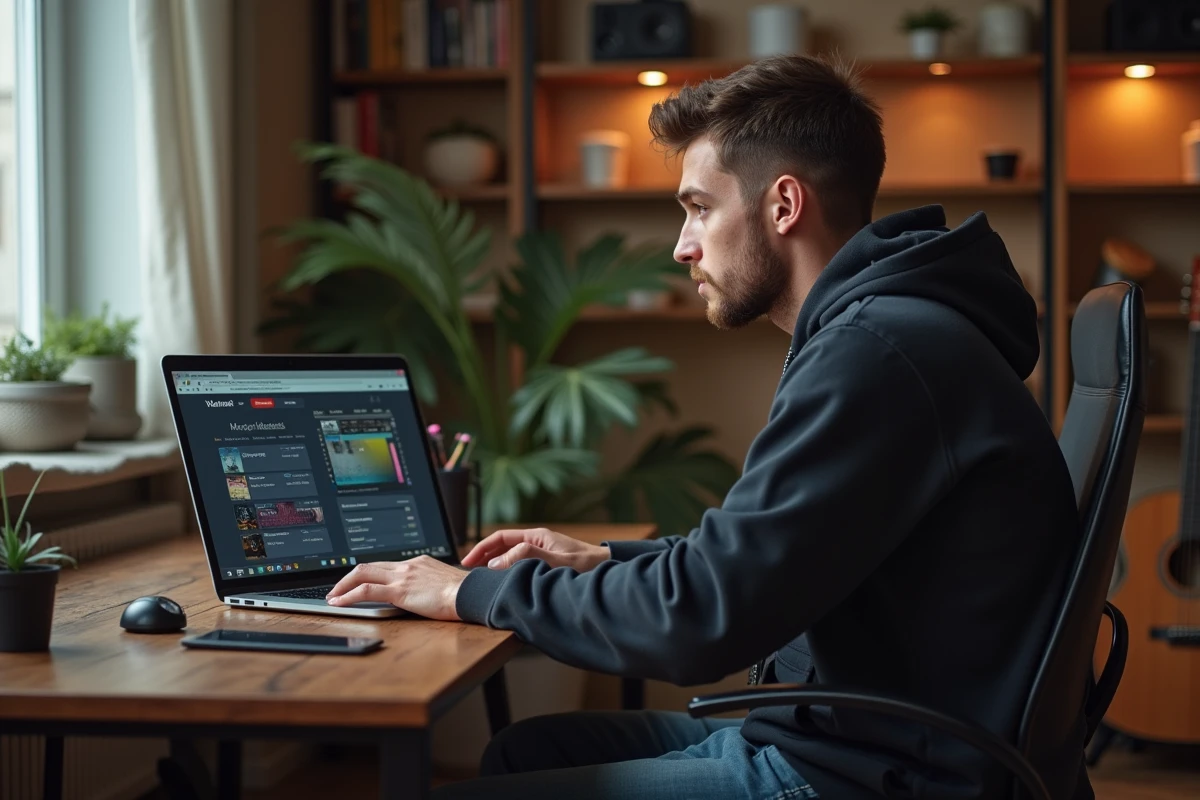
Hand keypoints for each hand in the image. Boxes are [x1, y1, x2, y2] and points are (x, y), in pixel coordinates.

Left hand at [325, 557, 466, 620]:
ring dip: (343, 586)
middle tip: (337, 589)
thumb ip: (430, 584)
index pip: (385, 565)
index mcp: (418, 563)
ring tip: (332, 597)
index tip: (358, 581)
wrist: (470, 593)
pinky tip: (339, 603)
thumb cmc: (463, 593)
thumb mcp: (443, 582)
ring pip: (362, 574)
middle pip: (369, 566)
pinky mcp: (399, 591)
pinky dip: (348, 596)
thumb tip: (426, 594)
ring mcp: (402, 576)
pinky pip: (366, 591)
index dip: (368, 573)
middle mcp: (407, 566)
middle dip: (348, 577)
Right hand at [461, 527, 609, 571]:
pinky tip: (504, 586)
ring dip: (494, 567)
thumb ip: (528, 558)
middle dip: (484, 558)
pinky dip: (508, 574)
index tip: (466, 562)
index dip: (481, 549)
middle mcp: (538, 543)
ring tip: (481, 581)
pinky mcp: (546, 566)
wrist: (608, 571)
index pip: (500, 538)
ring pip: (510, 558)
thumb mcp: (557, 561)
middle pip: (502, 547)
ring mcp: (542, 554)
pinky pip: (520, 567)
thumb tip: (497, 563)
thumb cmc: (588, 566)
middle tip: (468, 573)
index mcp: (537, 537)